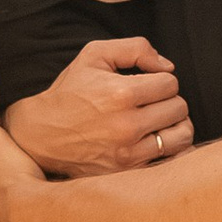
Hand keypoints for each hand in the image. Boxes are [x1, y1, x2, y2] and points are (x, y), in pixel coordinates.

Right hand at [3, 33, 192, 177]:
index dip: (160, 80)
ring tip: (157, 122)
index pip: (170, 83)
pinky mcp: (127, 173)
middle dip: (168, 101)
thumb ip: (136, 48)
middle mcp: (127, 126)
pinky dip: (169, 150)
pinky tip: (155, 141)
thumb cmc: (69, 91)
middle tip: (150, 103)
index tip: (146, 85)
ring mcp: (128, 154)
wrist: (40, 134)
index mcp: (121, 94)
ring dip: (174, 126)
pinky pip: (170, 161)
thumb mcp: (94, 55)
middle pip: (180, 108)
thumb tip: (168, 67)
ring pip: (181, 135)